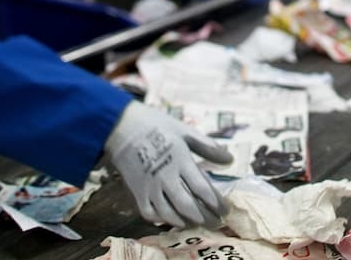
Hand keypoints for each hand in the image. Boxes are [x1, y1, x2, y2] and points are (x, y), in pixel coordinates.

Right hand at [106, 101, 232, 227]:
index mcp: (180, 161)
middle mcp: (166, 178)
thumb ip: (208, 147)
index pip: (202, 189)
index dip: (216, 203)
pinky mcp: (136, 192)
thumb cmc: (156, 126)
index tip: (226, 210)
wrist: (121, 127)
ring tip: (198, 224)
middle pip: (188, 206)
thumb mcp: (185, 131)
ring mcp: (150, 187)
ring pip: (170, 214)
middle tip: (217, 224)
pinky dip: (162, 220)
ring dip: (186, 222)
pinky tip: (173, 220)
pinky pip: (149, 213)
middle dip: (205, 218)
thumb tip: (230, 160)